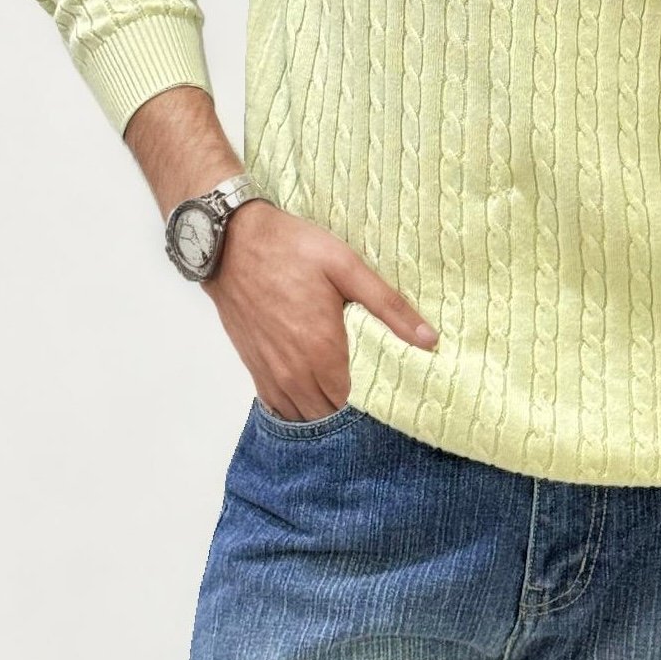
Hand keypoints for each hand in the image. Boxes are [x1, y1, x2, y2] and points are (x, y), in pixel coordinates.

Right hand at [203, 202, 437, 419]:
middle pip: (330, 416)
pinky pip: (278, 407)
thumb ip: (389, 306)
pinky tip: (314, 393)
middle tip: (375, 395)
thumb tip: (429, 340)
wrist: (231, 243)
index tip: (394, 394)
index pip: (356, 405)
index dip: (377, 405)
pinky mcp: (255, 367)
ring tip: (347, 396)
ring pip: (304, 416)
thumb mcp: (347, 267)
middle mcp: (295, 372)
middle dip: (353, 413)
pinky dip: (298, 408)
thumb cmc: (291, 249)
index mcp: (323, 351)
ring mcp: (271, 373)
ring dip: (325, 412)